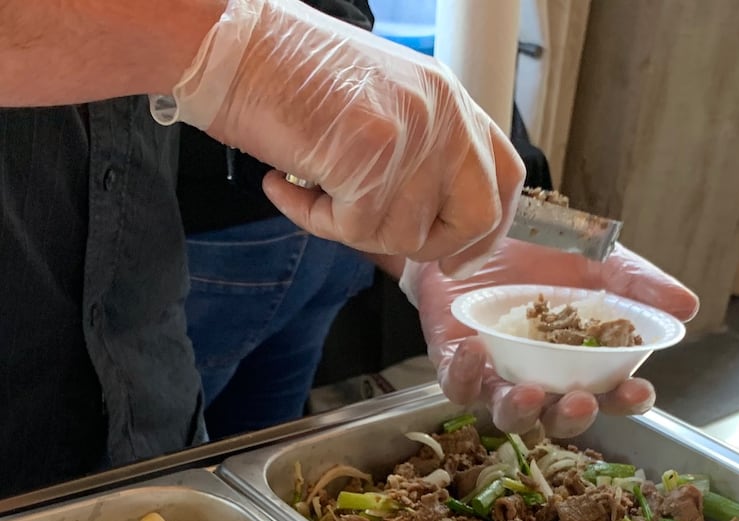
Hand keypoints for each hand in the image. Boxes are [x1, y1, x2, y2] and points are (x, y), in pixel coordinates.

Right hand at [154, 0, 524, 272]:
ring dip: (348, 227)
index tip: (461, 259)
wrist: (235, 44)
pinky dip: (310, 218)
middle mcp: (441, 113)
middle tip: (376, 237)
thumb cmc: (287, 72)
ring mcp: (410, 136)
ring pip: (402, 235)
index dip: (490, 229)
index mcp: (448, 97)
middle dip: (427, 248)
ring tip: (310, 183)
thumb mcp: (378, 104)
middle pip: (474, 219)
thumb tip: (424, 220)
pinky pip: (350, 229)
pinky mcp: (370, 159)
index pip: (504, 174)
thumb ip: (416, 153)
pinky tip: (286, 183)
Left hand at [411, 241, 698, 436]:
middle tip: (581, 401)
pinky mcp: (456, 364)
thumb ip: (641, 285)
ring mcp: (499, 376)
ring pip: (509, 414)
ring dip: (521, 410)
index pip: (613, 396)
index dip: (628, 401)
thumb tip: (687, 306)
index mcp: (585, 364)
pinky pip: (459, 384)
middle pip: (560, 418)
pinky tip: (475, 350)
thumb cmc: (549, 252)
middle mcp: (544, 380)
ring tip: (530, 392)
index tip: (638, 390)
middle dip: (573, 417)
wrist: (486, 226)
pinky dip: (466, 374)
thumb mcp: (603, 261)